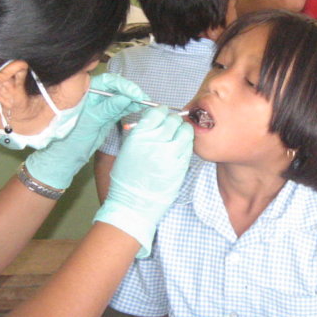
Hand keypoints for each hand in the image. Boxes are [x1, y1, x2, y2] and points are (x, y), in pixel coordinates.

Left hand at [25, 73, 148, 189]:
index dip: (123, 85)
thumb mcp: (91, 122)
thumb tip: (125, 97)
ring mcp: (101, 107)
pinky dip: (130, 108)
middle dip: (130, 91)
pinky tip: (139, 107)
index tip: (135, 94)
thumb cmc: (72, 139)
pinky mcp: (106, 117)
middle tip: (144, 98)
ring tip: (146, 102)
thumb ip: (107, 109)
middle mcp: (93, 97)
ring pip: (119, 98)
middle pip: (115, 88)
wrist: (66, 158)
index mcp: (85, 93)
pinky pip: (120, 109)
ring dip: (133, 99)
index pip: (106, 81)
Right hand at [94, 106, 192, 255]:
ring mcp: (170, 153)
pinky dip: (186, 145)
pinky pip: (189, 146)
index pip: (157, 112)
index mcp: (138, 136)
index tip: (163, 116)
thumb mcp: (127, 150)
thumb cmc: (127, 179)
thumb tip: (156, 120)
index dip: (162, 113)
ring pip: (185, 130)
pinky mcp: (181, 166)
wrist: (133, 204)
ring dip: (183, 131)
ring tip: (177, 138)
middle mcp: (154, 141)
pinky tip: (179, 150)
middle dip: (173, 122)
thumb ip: (141, 133)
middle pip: (173, 119)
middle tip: (171, 128)